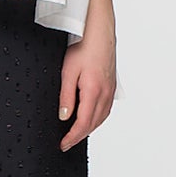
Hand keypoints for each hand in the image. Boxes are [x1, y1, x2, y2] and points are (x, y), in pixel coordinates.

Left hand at [58, 20, 117, 150]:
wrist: (100, 31)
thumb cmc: (84, 47)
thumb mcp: (68, 71)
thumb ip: (66, 96)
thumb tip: (64, 117)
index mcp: (93, 91)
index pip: (83, 123)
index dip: (72, 137)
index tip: (63, 145)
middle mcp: (105, 94)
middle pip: (93, 124)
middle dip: (79, 136)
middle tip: (66, 144)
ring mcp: (110, 91)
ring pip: (101, 118)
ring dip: (88, 129)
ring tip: (76, 135)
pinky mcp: (112, 86)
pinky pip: (105, 109)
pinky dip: (97, 119)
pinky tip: (90, 119)